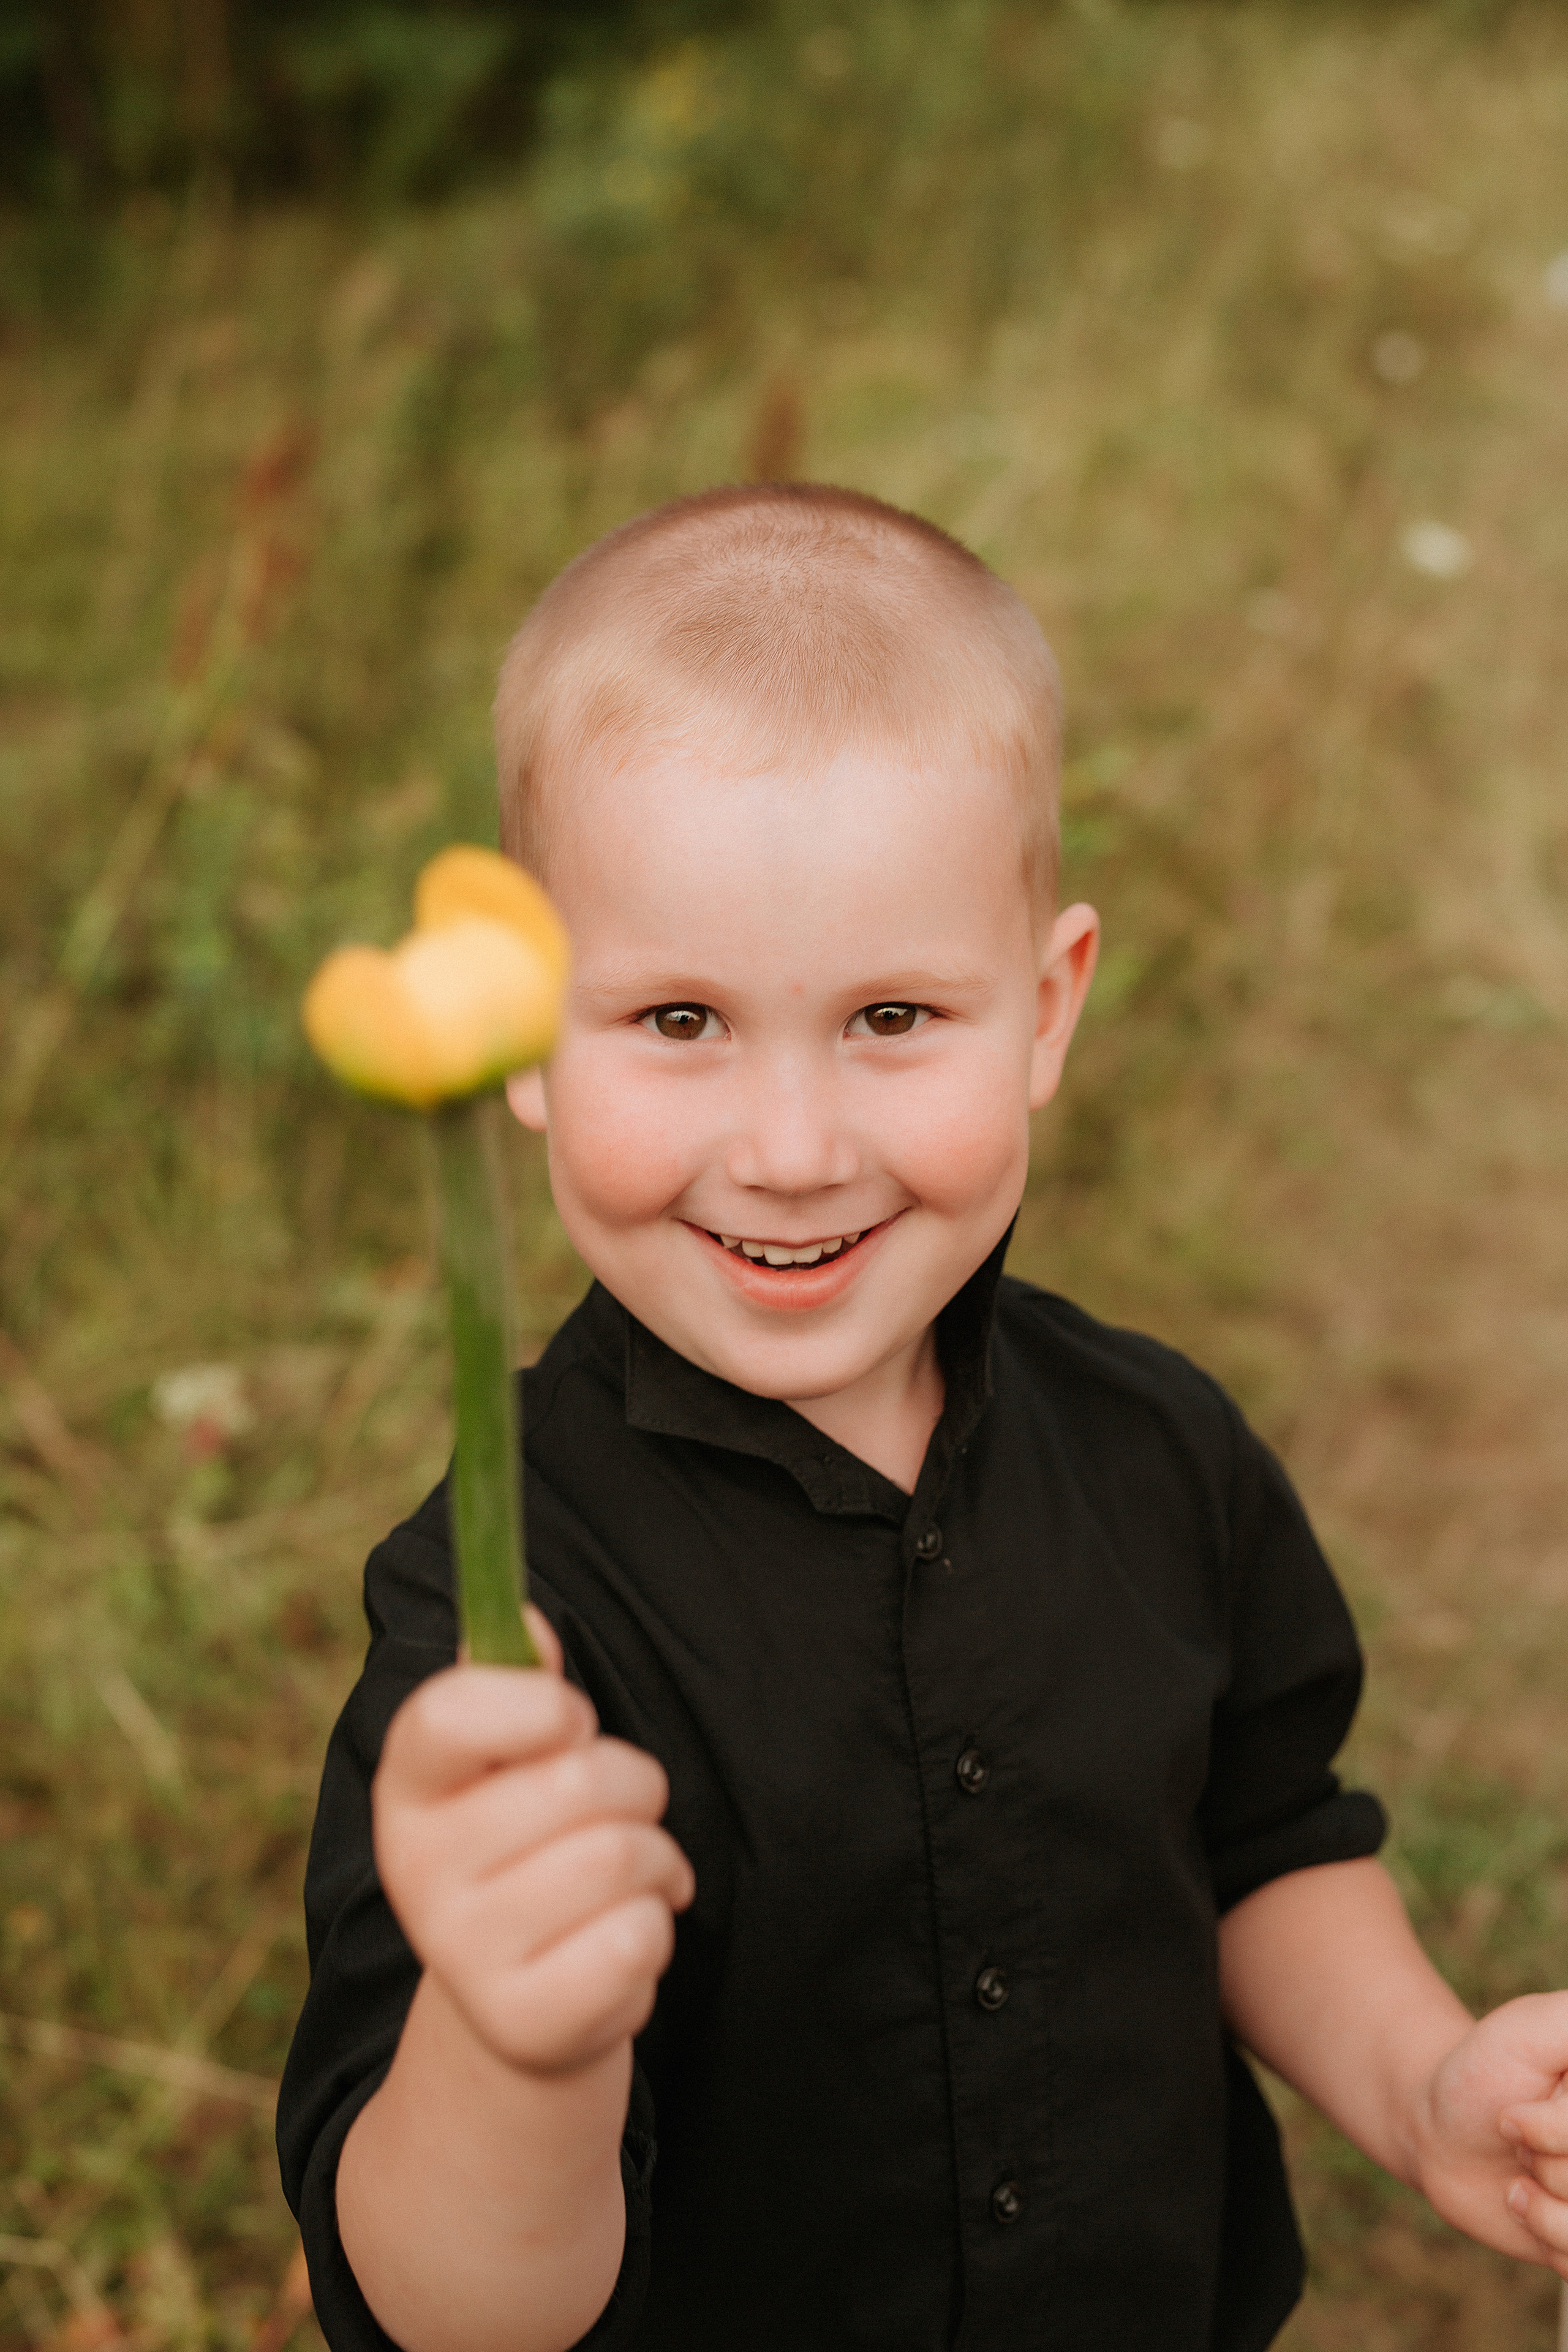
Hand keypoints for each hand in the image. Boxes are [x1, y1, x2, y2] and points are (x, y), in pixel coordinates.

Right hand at [373, 1610, 694, 2075]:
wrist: (522, 1999)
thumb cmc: (531, 1846)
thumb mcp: (510, 1762)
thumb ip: (517, 1683)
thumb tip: (524, 1619)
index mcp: (407, 1787)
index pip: (447, 1712)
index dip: (537, 1703)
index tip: (569, 1719)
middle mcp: (415, 1869)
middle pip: (578, 1780)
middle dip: (635, 1785)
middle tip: (621, 1812)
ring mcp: (462, 1953)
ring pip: (622, 1856)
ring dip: (658, 1859)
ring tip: (628, 1879)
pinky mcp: (524, 2021)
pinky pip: (640, 1937)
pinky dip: (657, 1927)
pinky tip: (620, 1939)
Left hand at [1412, 1991, 1567, 2276]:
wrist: (1440, 2132)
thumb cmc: (1484, 2072)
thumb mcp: (1531, 2029)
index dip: (1552, 2129)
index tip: (1515, 2111)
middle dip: (1547, 2161)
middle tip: (1518, 2137)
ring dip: (1546, 2204)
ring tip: (1523, 2172)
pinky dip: (1546, 2234)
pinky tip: (1526, 2202)